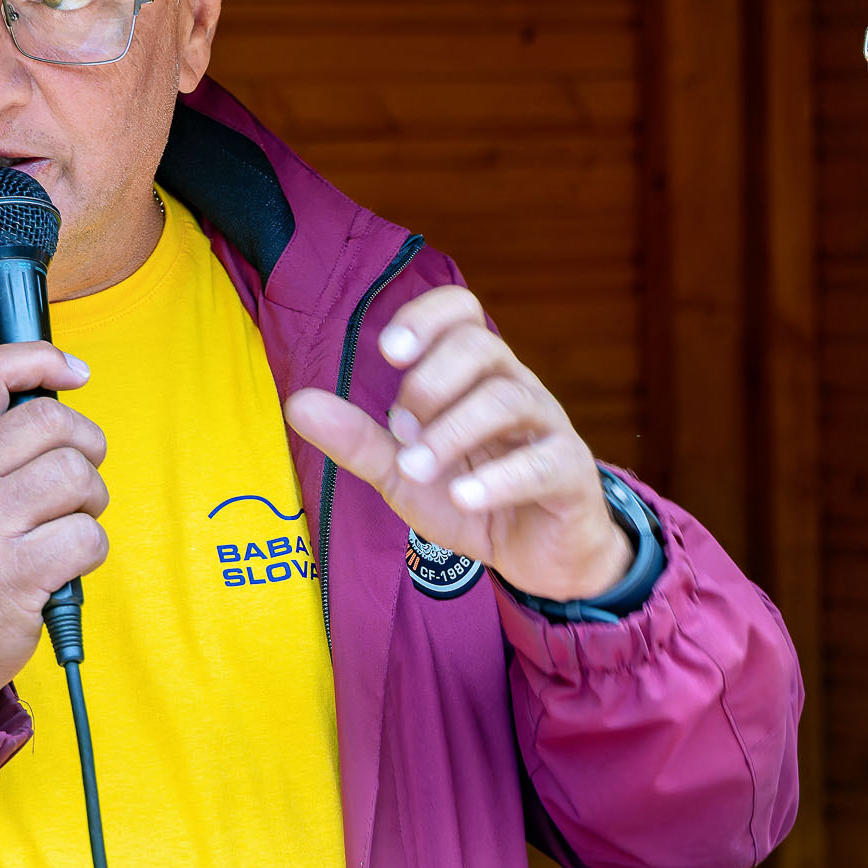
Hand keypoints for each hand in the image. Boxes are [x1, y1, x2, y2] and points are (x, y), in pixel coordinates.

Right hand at [0, 343, 109, 706]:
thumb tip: (56, 398)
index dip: (42, 360)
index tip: (76, 374)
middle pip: (55, 422)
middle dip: (87, 449)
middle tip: (78, 481)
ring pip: (78, 477)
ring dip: (90, 504)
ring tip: (67, 527)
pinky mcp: (17, 573)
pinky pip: (88, 537)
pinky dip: (90, 552)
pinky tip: (63, 566)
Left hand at [284, 286, 631, 600]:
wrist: (534, 556)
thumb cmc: (469, 497)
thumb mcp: (403, 472)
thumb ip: (356, 439)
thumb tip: (296, 403)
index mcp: (474, 375)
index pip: (461, 311)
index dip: (425, 317)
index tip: (389, 351)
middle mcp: (514, 387)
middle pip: (480, 346)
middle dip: (429, 383)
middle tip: (401, 430)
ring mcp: (548, 427)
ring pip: (508, 398)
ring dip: (452, 431)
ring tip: (418, 468)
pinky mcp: (571, 474)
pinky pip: (544, 462)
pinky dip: (499, 479)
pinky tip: (463, 496)